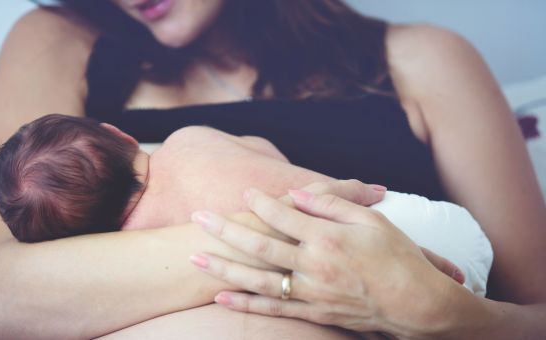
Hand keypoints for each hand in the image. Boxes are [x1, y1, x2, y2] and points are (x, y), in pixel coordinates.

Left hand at [189, 184, 462, 336]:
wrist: (416, 305)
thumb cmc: (397, 258)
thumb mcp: (372, 221)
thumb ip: (333, 204)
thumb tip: (298, 194)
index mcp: (328, 237)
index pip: (284, 215)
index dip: (261, 202)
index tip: (244, 192)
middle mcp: (314, 264)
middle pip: (260, 244)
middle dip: (226, 229)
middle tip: (199, 217)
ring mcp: (311, 291)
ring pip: (258, 278)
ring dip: (224, 267)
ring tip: (195, 256)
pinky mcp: (313, 312)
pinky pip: (273, 308)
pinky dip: (245, 303)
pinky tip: (221, 297)